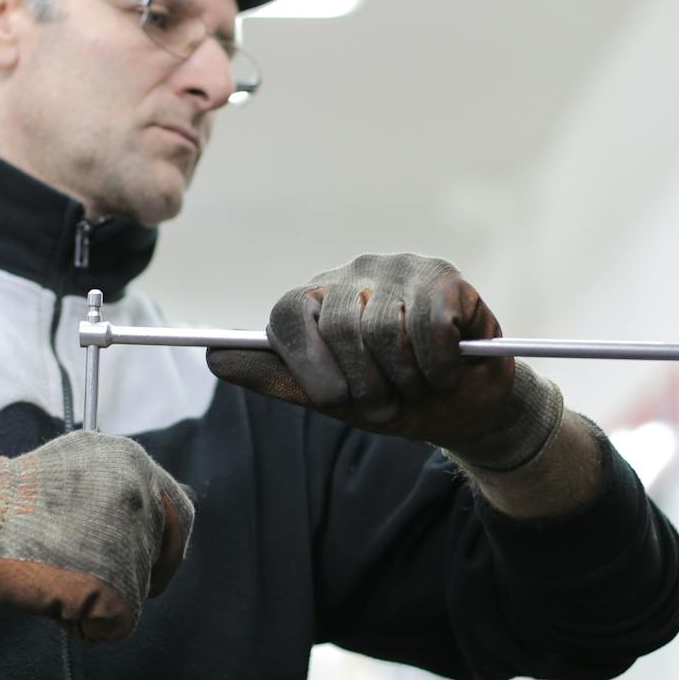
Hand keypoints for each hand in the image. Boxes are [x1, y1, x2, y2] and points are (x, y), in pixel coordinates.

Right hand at [0, 425, 193, 641]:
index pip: (181, 513)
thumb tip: (152, 519)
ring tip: (53, 576)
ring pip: (135, 592)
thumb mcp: (79, 463)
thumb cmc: (8, 497)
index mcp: (135, 462)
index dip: (166, 544)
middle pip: (159, 556)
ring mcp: (132, 541)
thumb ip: (120, 486)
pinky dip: (87, 625)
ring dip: (98, 596)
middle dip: (131, 574)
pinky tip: (54, 601)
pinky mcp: (116, 585)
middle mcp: (142, 497)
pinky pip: (116, 624)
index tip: (148, 566)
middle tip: (92, 582)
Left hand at [207, 253, 562, 470]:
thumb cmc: (396, 400)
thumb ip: (276, 377)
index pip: (287, 313)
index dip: (308, 365)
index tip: (336, 400)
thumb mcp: (332, 399)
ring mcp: (400, 269)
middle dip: (366, 385)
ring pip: (386, 329)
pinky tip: (449, 372)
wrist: (466, 410)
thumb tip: (212, 356)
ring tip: (420, 388)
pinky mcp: (445, 277)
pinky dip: (438, 366)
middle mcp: (354, 274)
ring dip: (406, 381)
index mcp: (319, 299)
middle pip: (339, 327)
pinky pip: (430, 326)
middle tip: (388, 404)